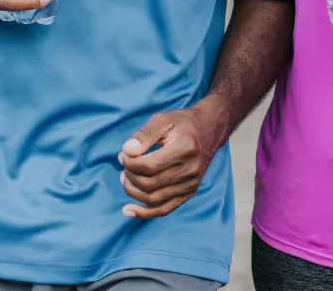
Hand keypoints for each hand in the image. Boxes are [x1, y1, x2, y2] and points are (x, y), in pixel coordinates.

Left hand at [118, 101, 226, 218]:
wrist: (208, 131)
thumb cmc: (182, 123)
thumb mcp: (162, 119)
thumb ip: (144, 134)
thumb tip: (127, 150)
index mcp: (185, 148)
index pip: (150, 166)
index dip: (130, 163)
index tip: (124, 154)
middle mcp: (190, 170)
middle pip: (150, 184)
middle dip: (129, 175)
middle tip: (124, 163)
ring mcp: (191, 184)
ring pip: (154, 199)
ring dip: (133, 191)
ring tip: (125, 177)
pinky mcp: (189, 193)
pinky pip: (164, 209)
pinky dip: (144, 213)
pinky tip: (128, 210)